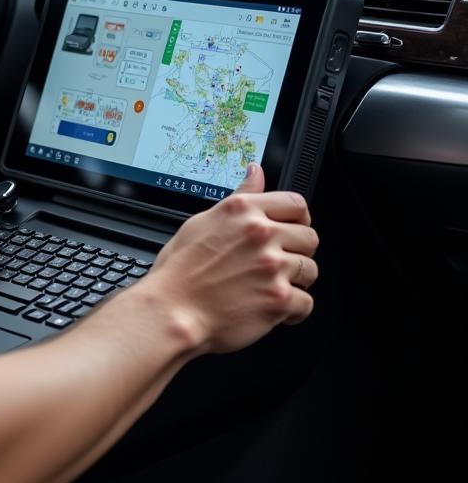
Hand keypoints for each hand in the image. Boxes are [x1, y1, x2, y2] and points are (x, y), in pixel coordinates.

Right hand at [137, 163, 318, 355]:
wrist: (172, 309)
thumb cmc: (180, 270)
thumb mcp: (203, 220)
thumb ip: (239, 196)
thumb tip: (256, 173)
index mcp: (243, 210)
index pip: (295, 203)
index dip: (298, 218)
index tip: (292, 228)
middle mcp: (261, 234)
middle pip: (310, 237)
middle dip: (298, 251)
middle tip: (279, 262)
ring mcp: (272, 266)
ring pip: (310, 270)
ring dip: (296, 281)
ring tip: (272, 287)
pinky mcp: (279, 299)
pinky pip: (306, 303)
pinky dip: (293, 310)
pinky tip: (273, 308)